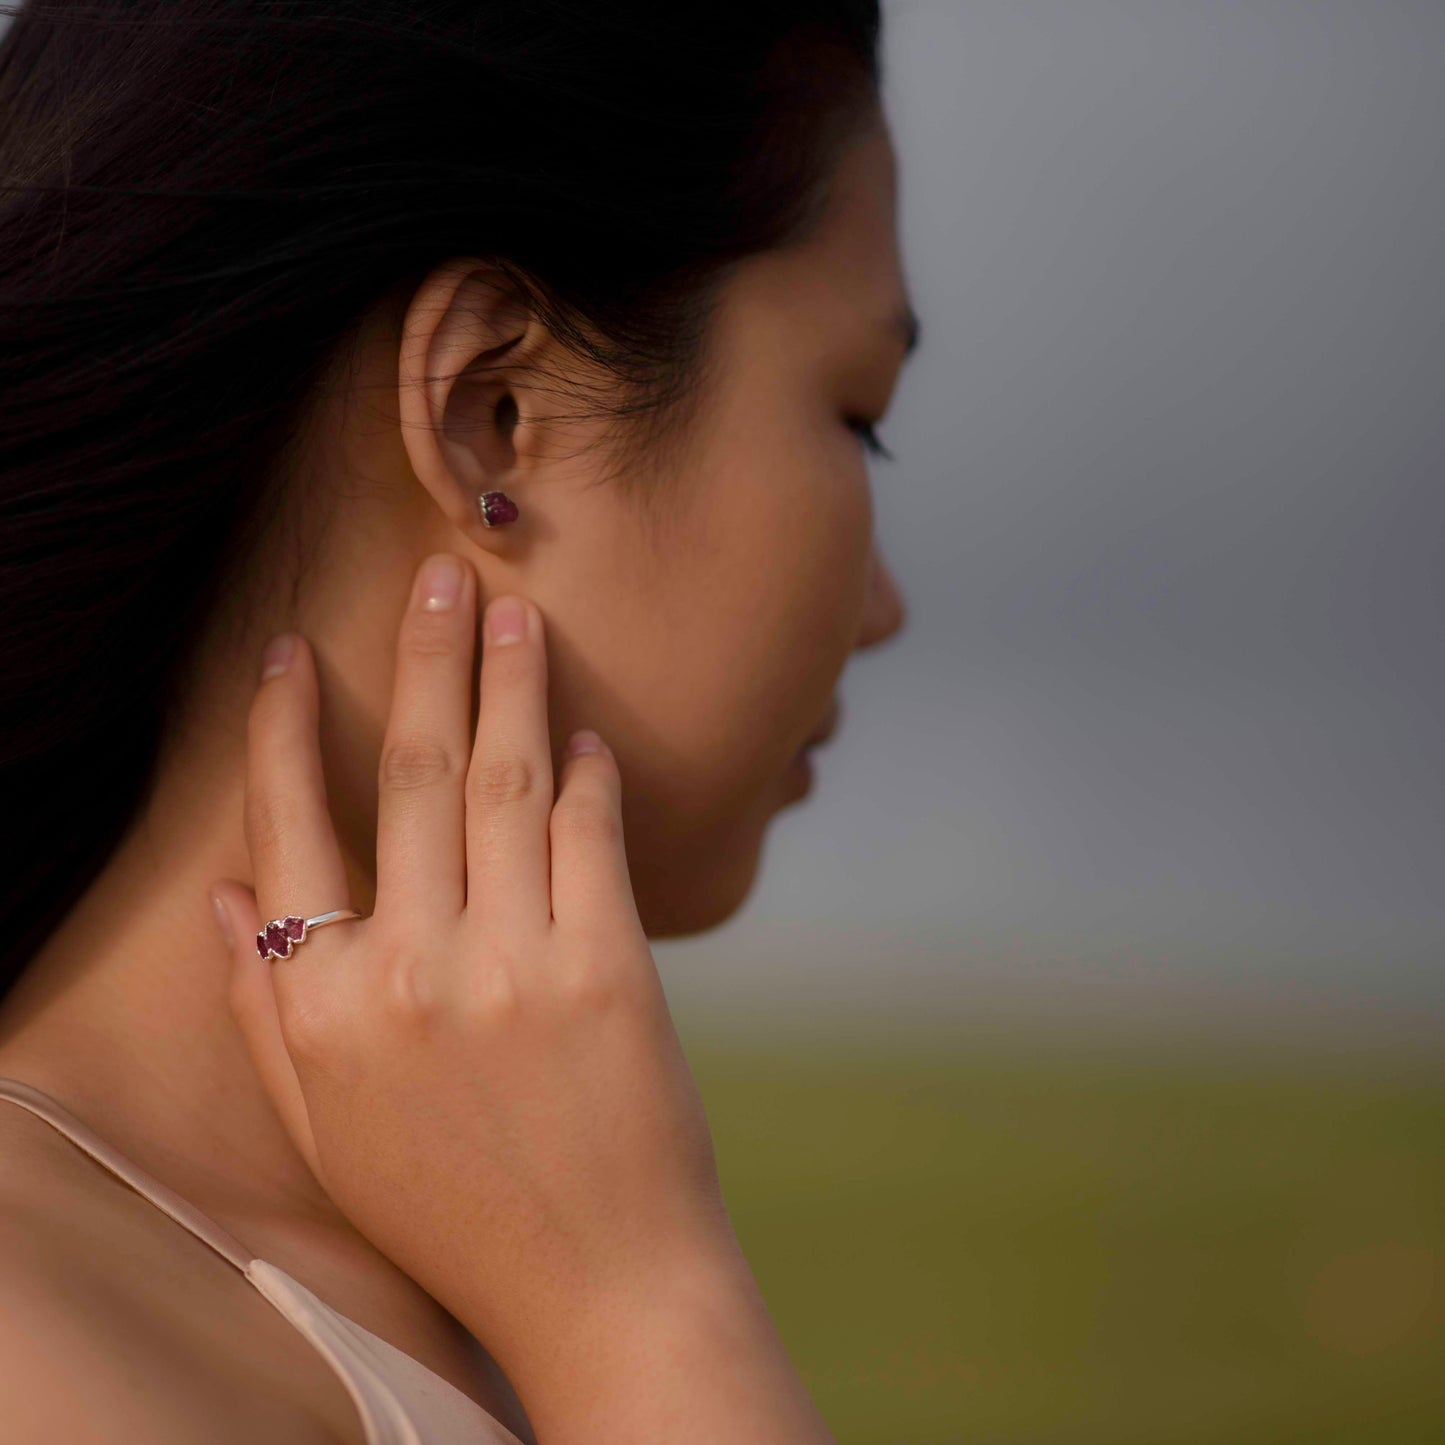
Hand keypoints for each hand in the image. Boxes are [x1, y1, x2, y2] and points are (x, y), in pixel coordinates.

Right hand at [209, 552, 737, 1384]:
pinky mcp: (608, 969)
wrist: (595, 1281)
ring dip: (509, 682)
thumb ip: (262, 1008)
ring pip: (504, 781)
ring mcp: (513, 963)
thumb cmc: (452, 1208)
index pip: (288, 827)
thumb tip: (223, 893)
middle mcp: (408, 969)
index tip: (289, 650)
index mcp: (322, 1005)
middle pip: (410, 772)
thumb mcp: (323, 1126)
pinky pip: (593, 837)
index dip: (283, 728)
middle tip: (439, 573)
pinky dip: (589, 773)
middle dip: (422, 657)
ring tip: (512, 609)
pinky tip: (586, 731)